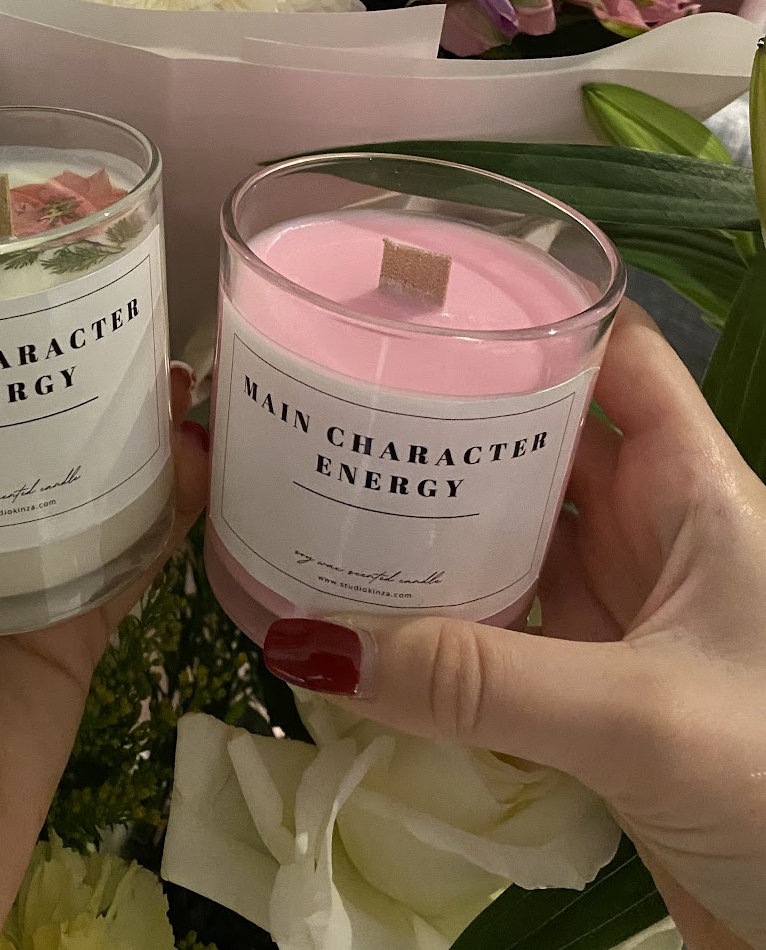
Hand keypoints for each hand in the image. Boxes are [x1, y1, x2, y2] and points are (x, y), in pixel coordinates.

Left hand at [0, 355, 209, 949]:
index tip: (3, 266)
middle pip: (4, 433)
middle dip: (54, 371)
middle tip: (109, 299)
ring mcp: (11, 584)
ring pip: (77, 485)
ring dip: (124, 430)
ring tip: (171, 361)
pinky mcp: (72, 634)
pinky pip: (129, 557)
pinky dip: (170, 508)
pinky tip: (206, 452)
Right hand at [262, 303, 765, 949]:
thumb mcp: (639, 716)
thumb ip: (477, 682)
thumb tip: (310, 642)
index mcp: (699, 490)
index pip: (616, 356)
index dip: (536, 309)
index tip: (431, 292)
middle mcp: (661, 533)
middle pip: (545, 436)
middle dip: (456, 411)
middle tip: (343, 388)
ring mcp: (629, 611)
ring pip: (519, 531)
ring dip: (440, 514)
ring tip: (331, 482)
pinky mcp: (601, 687)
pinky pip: (508, 622)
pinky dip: (445, 612)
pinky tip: (370, 604)